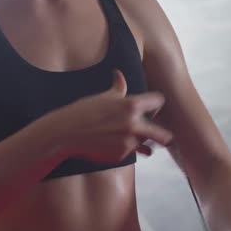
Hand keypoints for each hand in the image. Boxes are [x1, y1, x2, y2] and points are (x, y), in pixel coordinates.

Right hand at [47, 70, 172, 162]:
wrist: (66, 133)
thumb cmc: (83, 111)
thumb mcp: (102, 97)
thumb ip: (118, 88)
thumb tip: (119, 74)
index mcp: (132, 105)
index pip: (159, 102)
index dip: (156, 103)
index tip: (152, 107)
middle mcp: (134, 125)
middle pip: (164, 136)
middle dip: (164, 136)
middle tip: (161, 135)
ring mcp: (128, 142)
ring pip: (147, 145)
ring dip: (143, 142)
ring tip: (137, 140)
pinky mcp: (120, 155)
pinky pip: (131, 153)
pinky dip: (126, 149)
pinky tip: (114, 143)